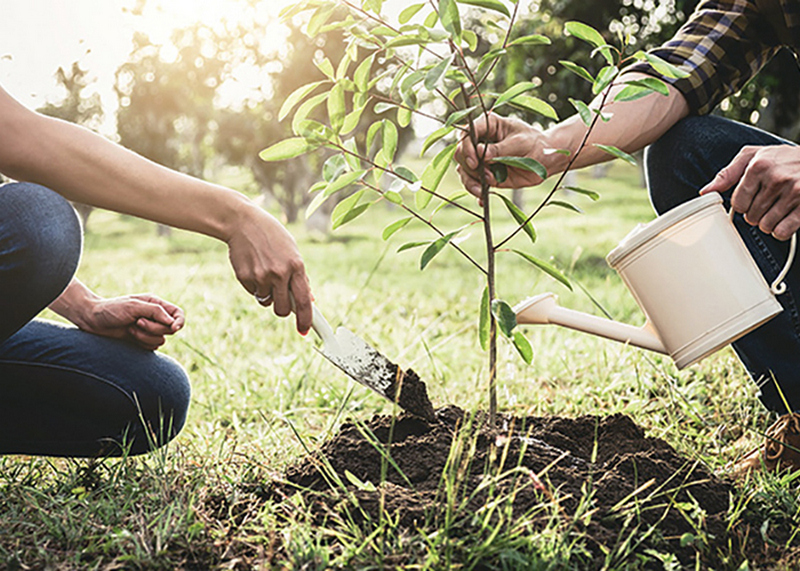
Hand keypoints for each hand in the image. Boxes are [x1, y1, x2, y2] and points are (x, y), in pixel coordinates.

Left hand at [80, 294, 184, 350]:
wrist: (92, 321)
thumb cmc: (111, 310)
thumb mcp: (134, 306)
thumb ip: (156, 312)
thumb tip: (173, 323)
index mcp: (156, 304)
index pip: (178, 314)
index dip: (179, 322)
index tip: (173, 328)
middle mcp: (155, 317)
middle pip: (170, 329)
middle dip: (154, 328)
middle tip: (137, 323)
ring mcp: (149, 330)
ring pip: (161, 340)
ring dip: (145, 337)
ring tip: (130, 329)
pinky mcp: (142, 341)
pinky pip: (152, 347)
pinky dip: (142, 343)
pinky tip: (129, 336)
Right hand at [226, 203, 312, 334]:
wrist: (243, 222)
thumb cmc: (272, 237)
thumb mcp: (292, 252)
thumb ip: (300, 276)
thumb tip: (309, 300)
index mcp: (296, 266)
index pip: (303, 301)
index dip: (306, 319)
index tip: (305, 331)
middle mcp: (279, 273)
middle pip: (282, 310)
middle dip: (283, 310)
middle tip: (280, 299)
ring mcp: (261, 276)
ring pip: (266, 301)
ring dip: (267, 294)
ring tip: (265, 271)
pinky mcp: (245, 277)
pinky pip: (253, 293)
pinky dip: (254, 286)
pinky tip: (254, 267)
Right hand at [455, 113, 550, 199]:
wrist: (546, 160)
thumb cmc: (535, 144)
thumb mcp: (520, 143)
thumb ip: (500, 149)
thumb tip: (479, 153)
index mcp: (488, 125)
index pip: (467, 134)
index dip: (466, 147)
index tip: (475, 162)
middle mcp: (480, 142)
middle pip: (461, 153)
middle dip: (469, 166)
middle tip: (484, 175)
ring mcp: (482, 160)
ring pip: (464, 170)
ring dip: (470, 182)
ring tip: (482, 190)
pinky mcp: (486, 175)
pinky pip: (474, 184)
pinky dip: (477, 192)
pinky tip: (482, 199)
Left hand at [700, 145, 799, 240]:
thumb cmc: (782, 158)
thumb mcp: (753, 156)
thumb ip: (727, 173)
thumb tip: (706, 191)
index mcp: (759, 166)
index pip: (738, 202)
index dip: (742, 204)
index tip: (750, 198)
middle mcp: (777, 178)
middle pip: (750, 216)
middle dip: (755, 213)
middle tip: (766, 202)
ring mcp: (794, 192)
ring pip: (765, 226)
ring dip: (767, 223)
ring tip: (776, 208)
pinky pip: (782, 231)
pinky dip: (781, 230)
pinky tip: (785, 218)